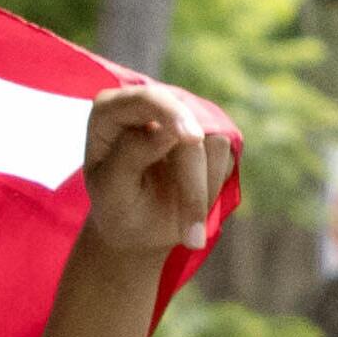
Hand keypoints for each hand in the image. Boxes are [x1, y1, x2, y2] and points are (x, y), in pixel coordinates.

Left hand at [80, 78, 237, 269]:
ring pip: (214, 142)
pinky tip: (190, 209)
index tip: (192, 138)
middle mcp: (150, 104)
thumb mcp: (111, 191)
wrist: (138, 226)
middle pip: (187, 127)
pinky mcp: (211, 133)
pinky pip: (227, 157)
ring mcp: (183, 115)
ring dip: (200, 193)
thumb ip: (131, 155)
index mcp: (110, 111)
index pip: (146, 99)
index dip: (171, 113)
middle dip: (190, 183)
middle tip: (190, 237)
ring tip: (185, 228)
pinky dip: (212, 190)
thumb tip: (167, 128)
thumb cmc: (116, 206)